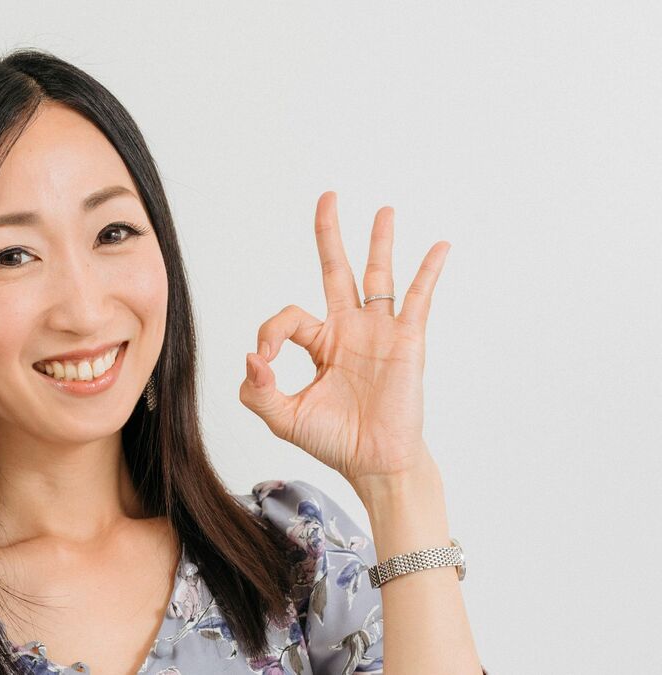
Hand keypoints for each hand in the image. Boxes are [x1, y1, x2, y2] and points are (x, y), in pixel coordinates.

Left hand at [238, 191, 449, 487]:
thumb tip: (252, 358)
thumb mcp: (283, 418)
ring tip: (384, 210)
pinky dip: (428, 272)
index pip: (288, 318)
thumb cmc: (334, 441)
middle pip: (337, 270)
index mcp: (319, 344)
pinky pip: (417, 299)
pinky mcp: (406, 342)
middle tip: (327, 197)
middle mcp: (349, 330)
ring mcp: (379, 333)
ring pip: (378, 276)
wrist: (375, 463)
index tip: (264, 360)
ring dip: (380, 242)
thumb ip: (258, 391)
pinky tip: (440, 246)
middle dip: (329, 234)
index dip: (269, 333)